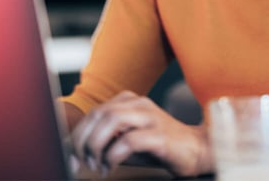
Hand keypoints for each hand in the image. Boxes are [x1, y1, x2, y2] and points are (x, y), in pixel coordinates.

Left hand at [69, 90, 211, 177]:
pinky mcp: (160, 135)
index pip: (94, 111)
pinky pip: (129, 140)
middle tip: (83, 161)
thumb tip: (79, 152)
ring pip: (112, 120)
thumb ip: (107, 140)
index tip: (72, 155)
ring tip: (97, 164)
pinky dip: (114, 155)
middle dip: (84, 139)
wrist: (197, 150)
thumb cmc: (159, 147)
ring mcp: (151, 117)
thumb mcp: (128, 139)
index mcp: (129, 101)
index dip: (79, 133)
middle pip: (99, 113)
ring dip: (97, 144)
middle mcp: (139, 104)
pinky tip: (111, 166)